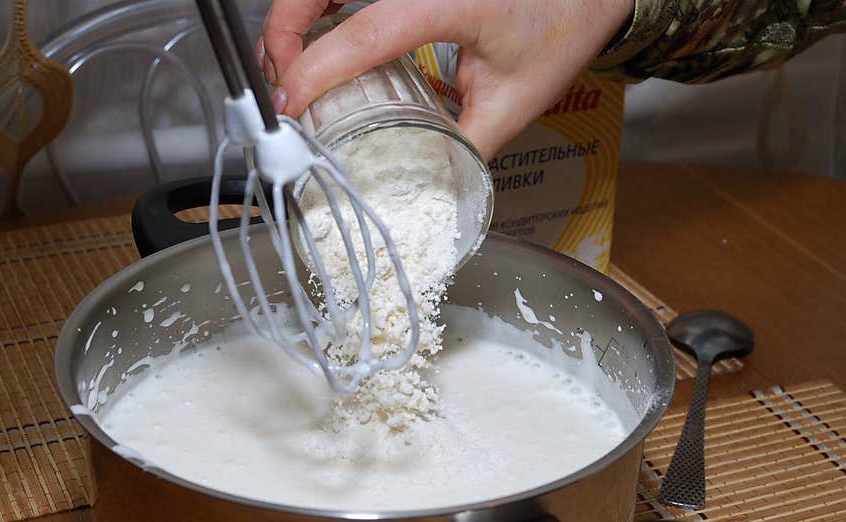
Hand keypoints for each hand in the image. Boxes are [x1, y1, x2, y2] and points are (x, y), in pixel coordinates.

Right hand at [258, 0, 633, 159]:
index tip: (288, 106)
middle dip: (283, 29)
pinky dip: (322, 4)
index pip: (365, 32)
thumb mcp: (514, 101)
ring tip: (293, 65)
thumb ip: (463, 145)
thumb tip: (425, 180)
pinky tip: (324, 36)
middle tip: (282, 85)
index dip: (316, 69)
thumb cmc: (562, 26)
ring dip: (295, 13)